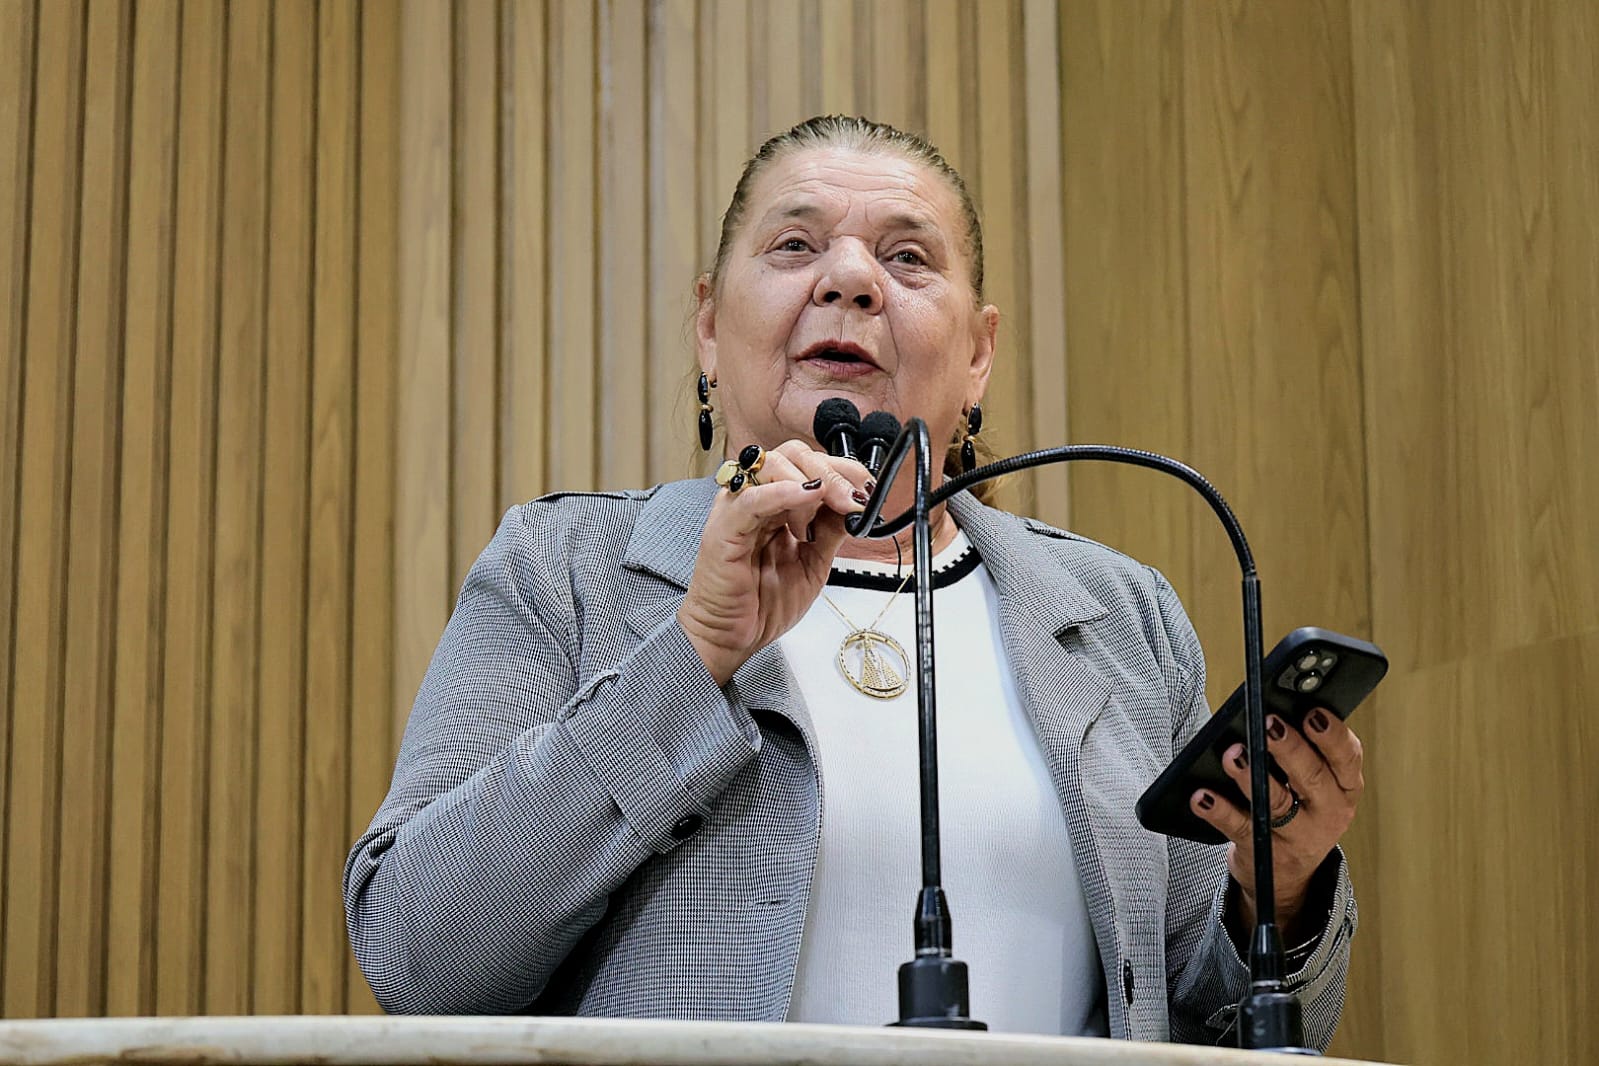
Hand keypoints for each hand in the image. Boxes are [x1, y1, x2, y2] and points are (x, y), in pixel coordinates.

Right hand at [678, 440, 870, 685]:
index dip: (842, 470)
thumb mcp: (814, 563)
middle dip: (832, 471)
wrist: (732, 637)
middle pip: (792, 456)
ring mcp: (738, 509)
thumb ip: (831, 530)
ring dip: (812, 479)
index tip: (866, 489)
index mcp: (777, 504)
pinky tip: (805, 494)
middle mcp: (757, 499)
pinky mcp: (723, 528)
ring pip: (772, 466)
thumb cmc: (762, 602)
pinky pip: (751, 499)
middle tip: (855, 497)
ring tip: (834, 503)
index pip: (809, 465)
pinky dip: (780, 492)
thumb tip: (856, 504)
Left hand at [1190, 709, 1363, 937]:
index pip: (1347, 757)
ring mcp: (1297, 836)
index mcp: (1345, 788)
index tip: (1313, 714)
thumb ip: (1307, 752)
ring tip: (1233, 754)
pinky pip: (1238, 827)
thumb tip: (1274, 714)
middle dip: (1289, 748)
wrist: (1286, 877)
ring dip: (1251, 776)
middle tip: (1269, 724)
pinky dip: (1219, 810)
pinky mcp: (1262, 852)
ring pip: (1276, 802)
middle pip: (1311, 777)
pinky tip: (1202, 796)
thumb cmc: (1300, 809)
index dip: (1332, 735)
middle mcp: (1328, 813)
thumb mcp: (1317, 786)